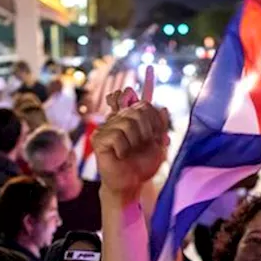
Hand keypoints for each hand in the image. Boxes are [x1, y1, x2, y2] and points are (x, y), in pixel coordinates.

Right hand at [93, 67, 169, 197]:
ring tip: (130, 151)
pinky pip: (117, 135)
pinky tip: (120, 155)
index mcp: (131, 117)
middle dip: (148, 129)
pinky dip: (123, 148)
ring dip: (136, 141)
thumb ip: (160, 127)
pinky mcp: (99, 139)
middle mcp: (118, 118)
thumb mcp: (158, 145)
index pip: (138, 98)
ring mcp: (107, 127)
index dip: (148, 92)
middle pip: (138, 109)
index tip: (151, 76)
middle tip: (145, 143)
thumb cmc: (143, 166)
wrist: (132, 184)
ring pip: (128, 122)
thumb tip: (162, 107)